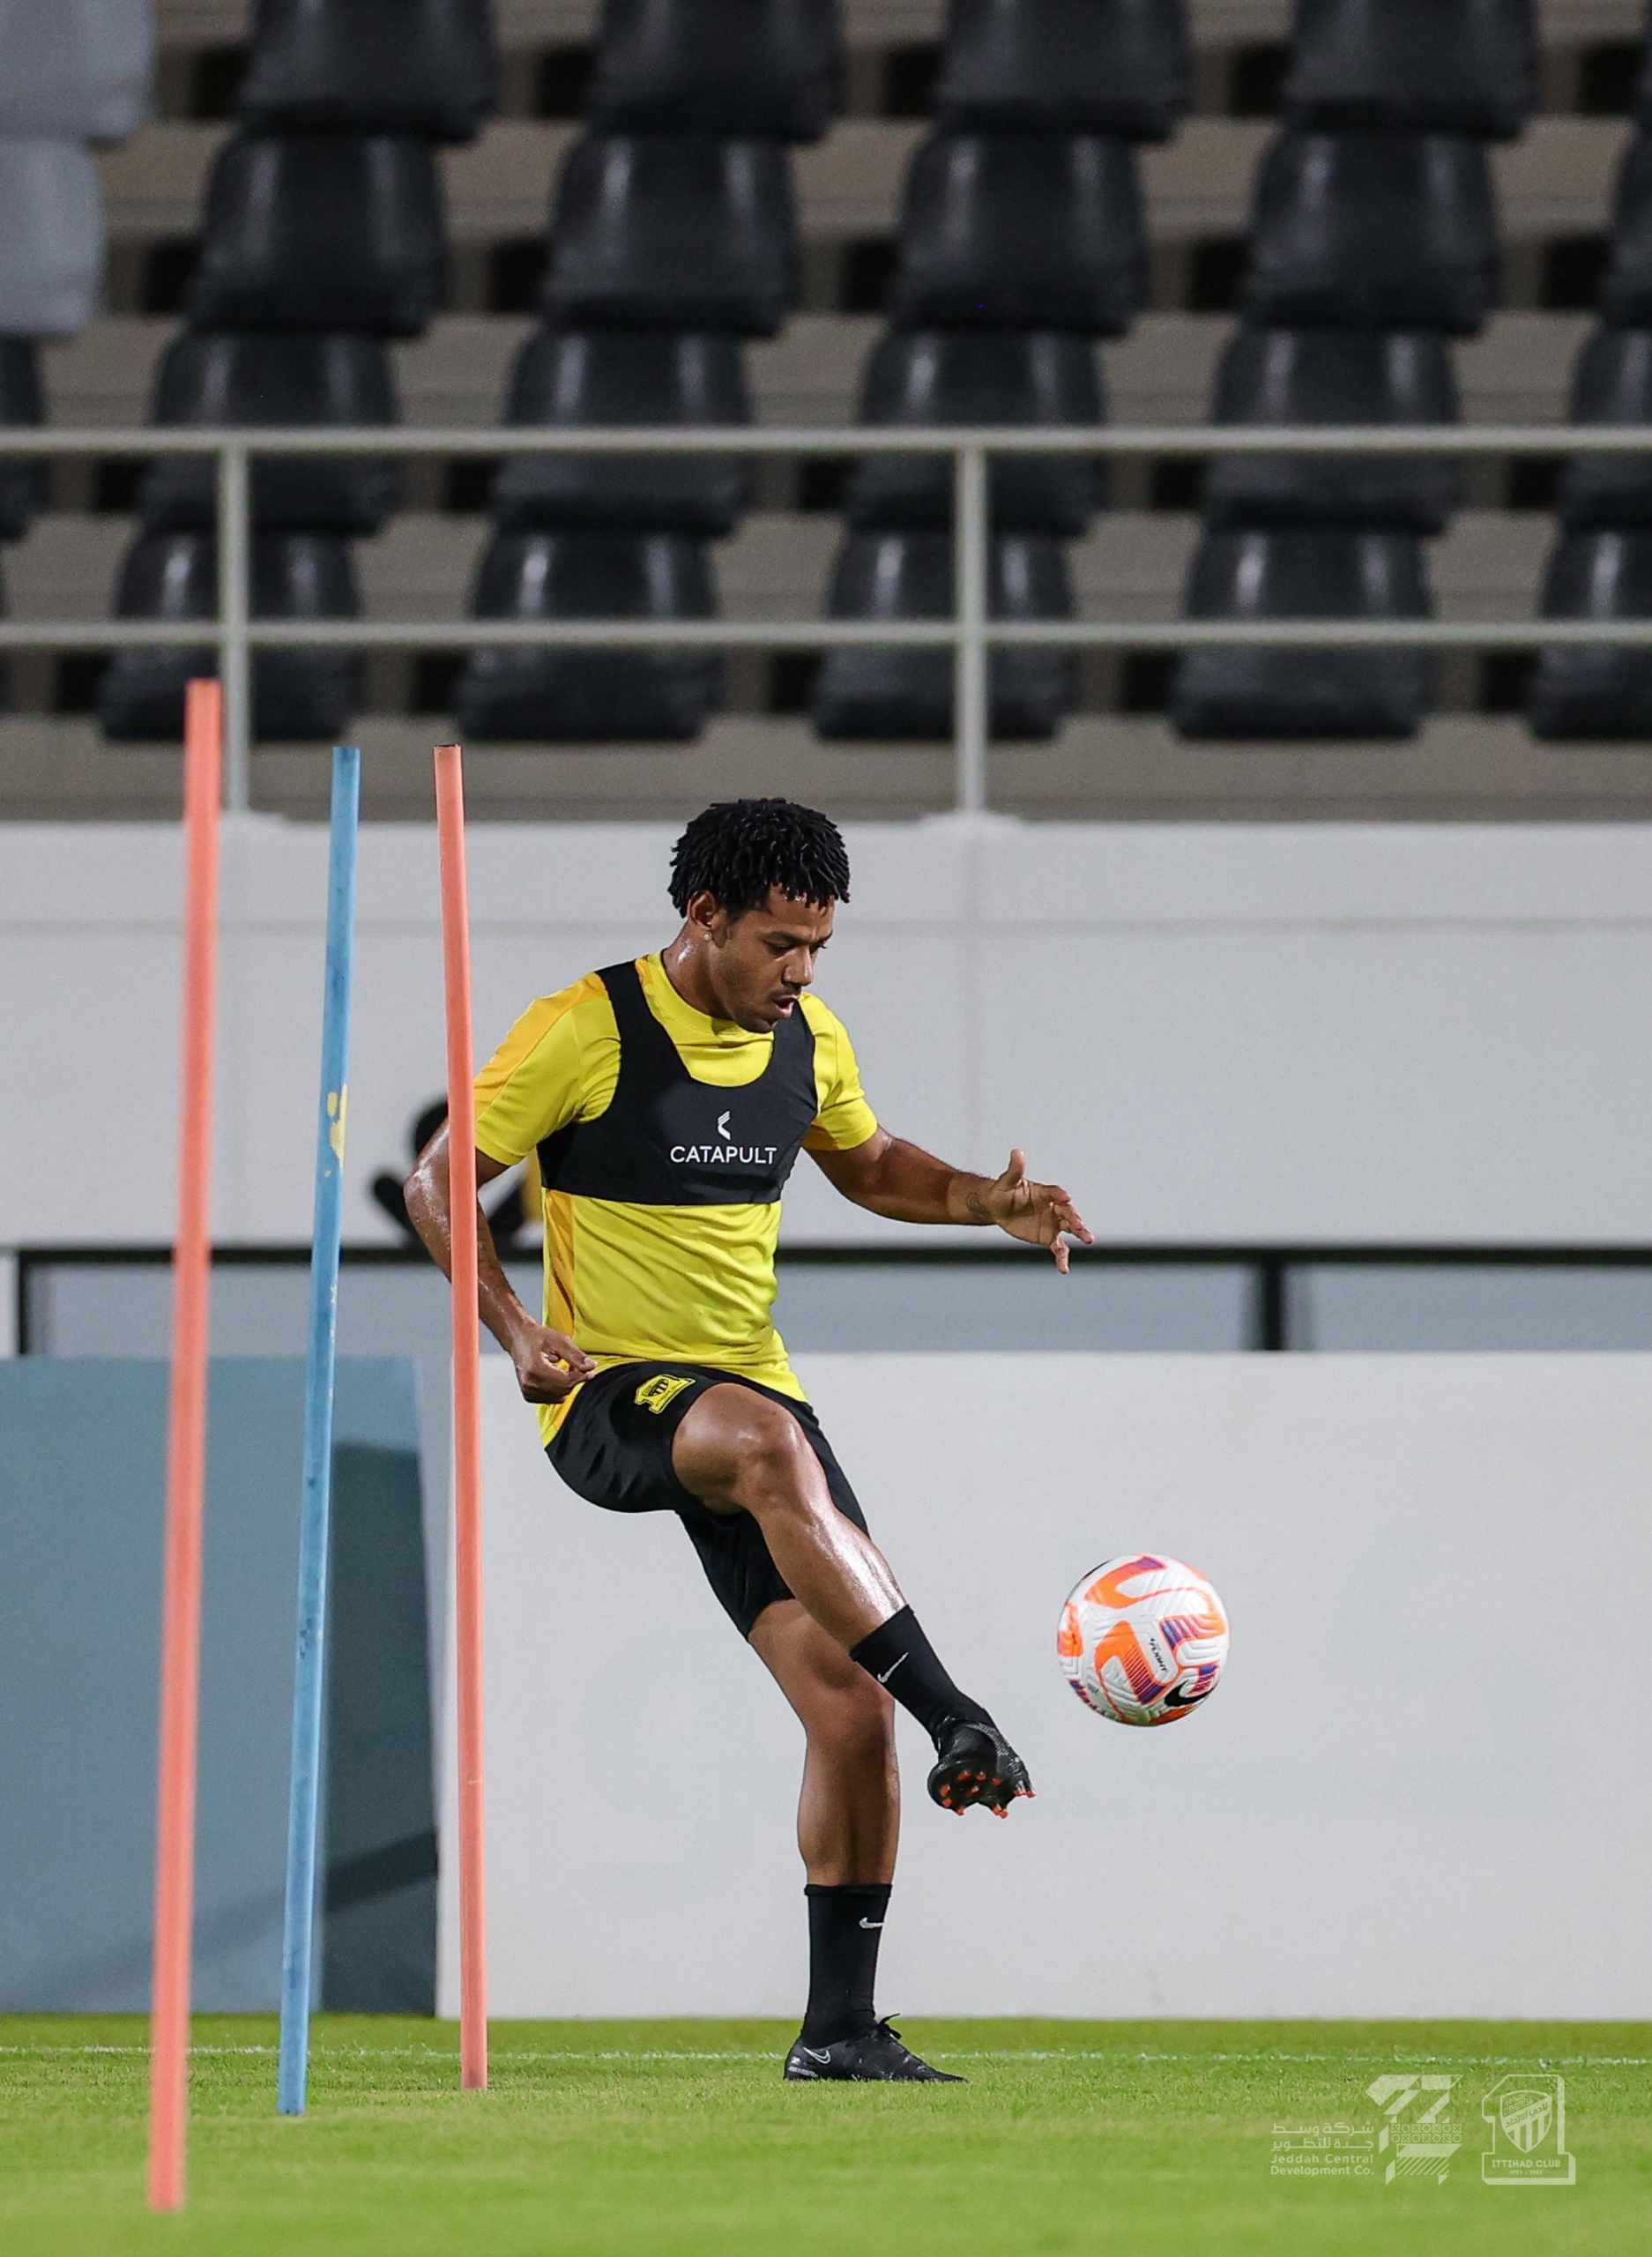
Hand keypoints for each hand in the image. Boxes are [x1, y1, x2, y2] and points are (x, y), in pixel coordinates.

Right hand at [509, 1322, 596, 1402]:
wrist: (518, 1338)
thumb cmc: (536, 1337)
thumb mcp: (559, 1340)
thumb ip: (576, 1355)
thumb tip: (591, 1366)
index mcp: (535, 1369)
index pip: (566, 1382)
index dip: (581, 1376)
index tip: (588, 1369)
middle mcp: (529, 1383)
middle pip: (564, 1390)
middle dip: (574, 1379)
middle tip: (576, 1366)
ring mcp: (527, 1391)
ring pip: (559, 1396)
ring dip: (567, 1385)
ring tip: (564, 1369)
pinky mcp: (528, 1395)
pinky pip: (552, 1398)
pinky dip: (558, 1389)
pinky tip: (556, 1376)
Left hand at [970, 1148, 1094, 1274]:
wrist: (998, 1208)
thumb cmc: (1002, 1191)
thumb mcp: (1007, 1181)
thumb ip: (1015, 1169)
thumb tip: (1016, 1151)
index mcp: (1045, 1192)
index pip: (1055, 1192)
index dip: (1060, 1194)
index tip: (1066, 1196)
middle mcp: (1054, 1207)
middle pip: (1068, 1212)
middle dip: (1075, 1218)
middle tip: (1081, 1224)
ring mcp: (1053, 1223)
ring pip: (1070, 1229)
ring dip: (1080, 1233)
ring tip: (1089, 1239)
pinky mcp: (1049, 1237)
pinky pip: (1059, 1248)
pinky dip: (1062, 1258)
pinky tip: (1064, 1270)